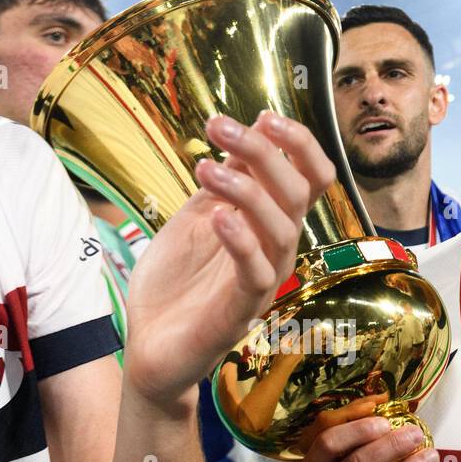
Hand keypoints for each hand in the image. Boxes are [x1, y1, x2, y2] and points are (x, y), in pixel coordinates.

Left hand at [123, 112, 334, 409]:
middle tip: (218, 127)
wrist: (149, 345)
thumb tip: (249, 131)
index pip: (311, 177)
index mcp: (270, 225)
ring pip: (282, 226)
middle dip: (263, 151)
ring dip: (246, 188)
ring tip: (205, 170)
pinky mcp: (241, 311)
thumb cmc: (176, 284)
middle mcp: (276, 250)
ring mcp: (262, 281)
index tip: (261, 116)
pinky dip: (240, 239)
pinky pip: (257, 271)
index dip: (297, 142)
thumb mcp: (197, 217)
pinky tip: (216, 216)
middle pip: (298, 191)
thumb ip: (225, 181)